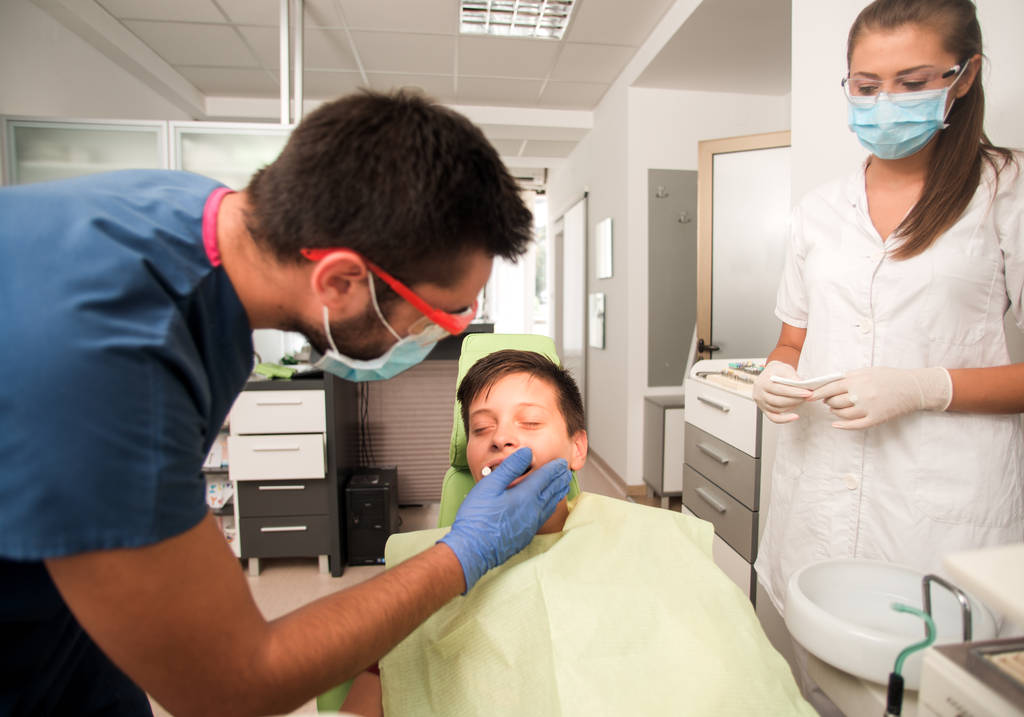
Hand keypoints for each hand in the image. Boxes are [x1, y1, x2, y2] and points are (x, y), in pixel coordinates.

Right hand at [438, 447, 570, 591]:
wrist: (473, 550)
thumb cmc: (477, 518)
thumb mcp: (490, 485)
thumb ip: (510, 467)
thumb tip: (527, 453)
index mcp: (526, 495)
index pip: (546, 477)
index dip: (554, 468)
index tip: (561, 462)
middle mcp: (533, 510)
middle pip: (552, 491)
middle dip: (559, 479)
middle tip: (565, 471)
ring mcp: (531, 524)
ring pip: (550, 505)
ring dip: (558, 493)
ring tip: (562, 486)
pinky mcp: (526, 535)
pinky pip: (544, 516)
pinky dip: (550, 506)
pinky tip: (547, 507)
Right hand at [752, 361, 810, 422]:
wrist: (769, 374)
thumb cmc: (776, 371)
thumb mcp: (784, 368)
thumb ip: (791, 376)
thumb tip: (800, 385)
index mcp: (763, 381)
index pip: (780, 389)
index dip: (795, 392)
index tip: (807, 393)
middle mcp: (759, 392)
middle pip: (779, 400)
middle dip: (795, 400)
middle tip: (806, 398)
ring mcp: (761, 402)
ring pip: (777, 409)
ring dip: (792, 407)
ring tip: (801, 402)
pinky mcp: (764, 409)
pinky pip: (774, 418)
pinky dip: (785, 419)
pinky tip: (794, 416)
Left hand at [809, 366, 951, 429]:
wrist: (913, 387)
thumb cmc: (888, 377)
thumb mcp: (866, 371)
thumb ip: (848, 377)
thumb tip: (828, 384)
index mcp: (857, 380)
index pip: (829, 388)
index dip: (817, 393)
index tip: (808, 397)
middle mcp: (860, 394)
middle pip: (833, 402)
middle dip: (828, 402)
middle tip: (828, 401)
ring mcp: (868, 408)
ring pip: (841, 414)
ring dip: (835, 412)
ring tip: (836, 408)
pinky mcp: (875, 419)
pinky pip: (854, 425)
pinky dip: (842, 425)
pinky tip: (836, 424)